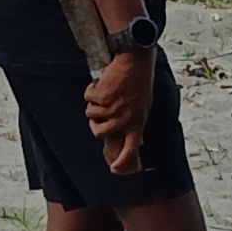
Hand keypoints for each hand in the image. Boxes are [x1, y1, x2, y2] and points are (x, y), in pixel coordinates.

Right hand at [85, 49, 155, 174]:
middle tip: (98, 112)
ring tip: (105, 92)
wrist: (135, 61)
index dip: (122, 162)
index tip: (115, 169)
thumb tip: (137, 142)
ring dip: (93, 103)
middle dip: (94, 122)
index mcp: (137, 123)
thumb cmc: (139, 82)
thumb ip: (135, 124)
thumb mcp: (142, 107)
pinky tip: (102, 83)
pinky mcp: (102, 97)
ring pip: (91, 114)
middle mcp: (125, 119)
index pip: (131, 150)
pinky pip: (88, 98)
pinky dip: (91, 89)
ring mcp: (113, 109)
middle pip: (99, 132)